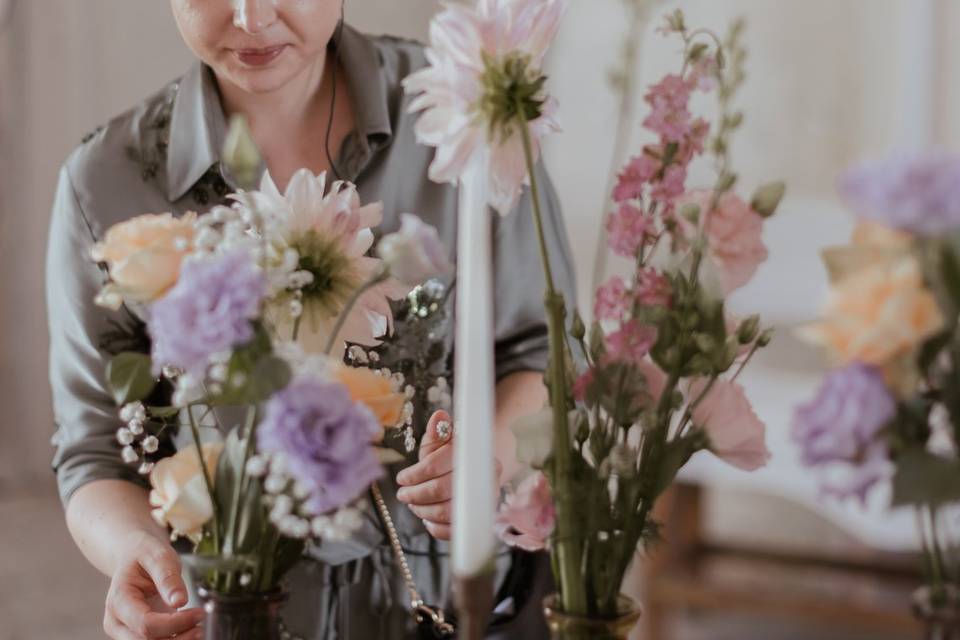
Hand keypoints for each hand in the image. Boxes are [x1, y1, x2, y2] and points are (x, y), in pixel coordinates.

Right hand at [103, 531, 202, 639]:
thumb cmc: (144, 554)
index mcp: (119, 599)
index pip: (146, 623)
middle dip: (177, 639)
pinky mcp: (135, 634)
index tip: (198, 613)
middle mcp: (116, 621)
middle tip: (200, 627)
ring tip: (197, 630)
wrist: (132, 556)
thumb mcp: (158, 556)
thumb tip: (180, 601)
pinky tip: (189, 632)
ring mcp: (124, 631)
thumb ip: (168, 578)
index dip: (175, 624)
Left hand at [396, 411, 501, 540]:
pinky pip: (457, 529)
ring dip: (424, 511)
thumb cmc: (452, 456)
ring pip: (449, 511)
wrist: (477, 471)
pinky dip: (437, 528)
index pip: (439, 463)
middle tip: (403, 495)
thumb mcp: (443, 441)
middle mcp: (485, 473)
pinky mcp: (483, 517)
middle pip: (443, 488)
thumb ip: (438, 431)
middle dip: (417, 494)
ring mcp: (486, 497)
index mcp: (472, 450)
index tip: (401, 479)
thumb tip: (438, 417)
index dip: (416, 473)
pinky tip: (428, 519)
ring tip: (413, 505)